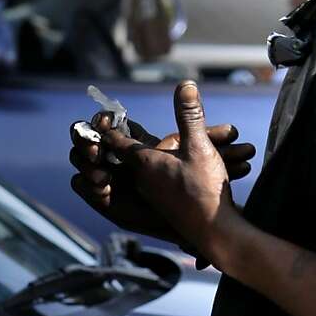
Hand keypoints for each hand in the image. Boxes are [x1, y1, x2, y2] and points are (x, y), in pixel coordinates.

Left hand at [70, 86, 252, 259]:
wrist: (214, 231)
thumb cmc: (204, 189)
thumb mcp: (199, 146)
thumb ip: (190, 116)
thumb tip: (184, 85)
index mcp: (144, 163)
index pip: (118, 141)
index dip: (110, 127)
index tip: (101, 117)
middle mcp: (141, 179)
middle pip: (125, 155)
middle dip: (119, 141)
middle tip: (107, 129)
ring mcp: (151, 194)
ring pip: (140, 170)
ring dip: (140, 158)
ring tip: (131, 148)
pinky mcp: (164, 205)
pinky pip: (152, 183)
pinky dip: (153, 172)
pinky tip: (160, 171)